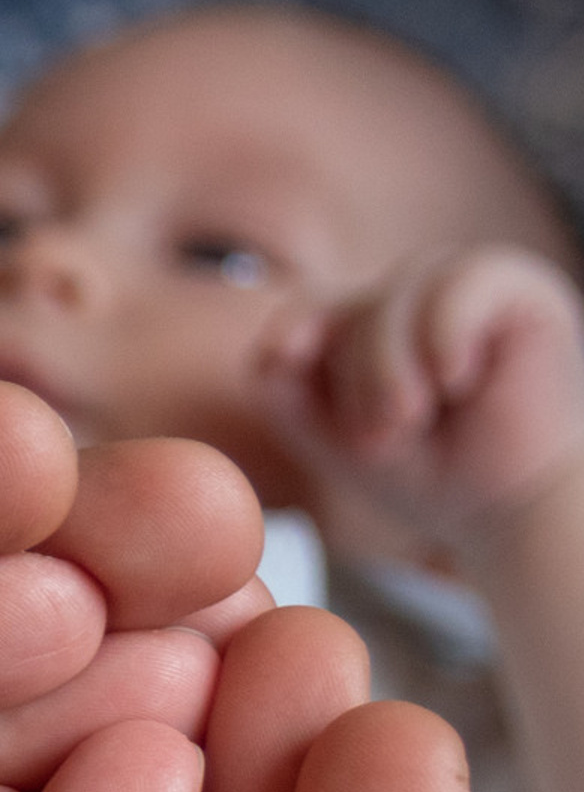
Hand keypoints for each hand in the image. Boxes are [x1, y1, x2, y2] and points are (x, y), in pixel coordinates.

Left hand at [265, 245, 583, 557]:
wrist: (504, 508)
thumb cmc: (424, 474)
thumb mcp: (334, 438)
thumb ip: (289, 392)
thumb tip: (268, 349)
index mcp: (372, 325)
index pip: (317, 307)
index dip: (294, 324)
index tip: (278, 357)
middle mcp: (418, 297)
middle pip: (351, 307)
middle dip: (355, 378)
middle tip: (386, 435)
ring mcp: (470, 287)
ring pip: (397, 296)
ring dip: (390, 366)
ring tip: (413, 418)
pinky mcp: (522, 290)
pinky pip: (463, 283)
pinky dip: (444, 334)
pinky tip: (455, 378)